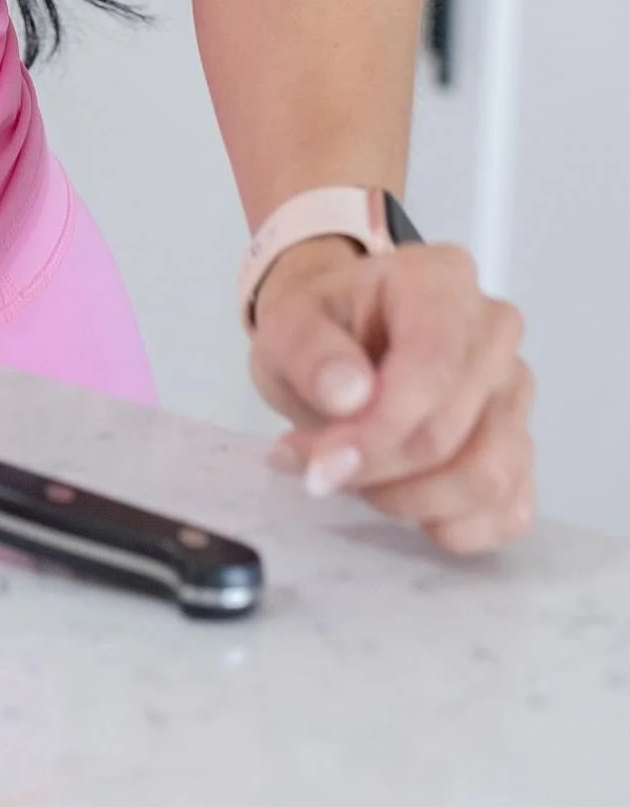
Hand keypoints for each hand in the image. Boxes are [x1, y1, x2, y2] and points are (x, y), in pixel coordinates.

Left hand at [250, 233, 534, 553]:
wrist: (341, 340)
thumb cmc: (321, 327)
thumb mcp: (286, 323)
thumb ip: (307, 351)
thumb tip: (349, 395)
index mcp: (441, 281)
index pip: (431, 369)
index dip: (378, 432)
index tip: (322, 466)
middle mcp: (494, 331)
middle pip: (453, 432)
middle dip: (380, 469)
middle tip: (322, 470)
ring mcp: (515, 392)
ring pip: (488, 478)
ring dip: (413, 501)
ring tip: (362, 480)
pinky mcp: (521, 447)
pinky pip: (509, 510)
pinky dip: (454, 525)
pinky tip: (408, 505)